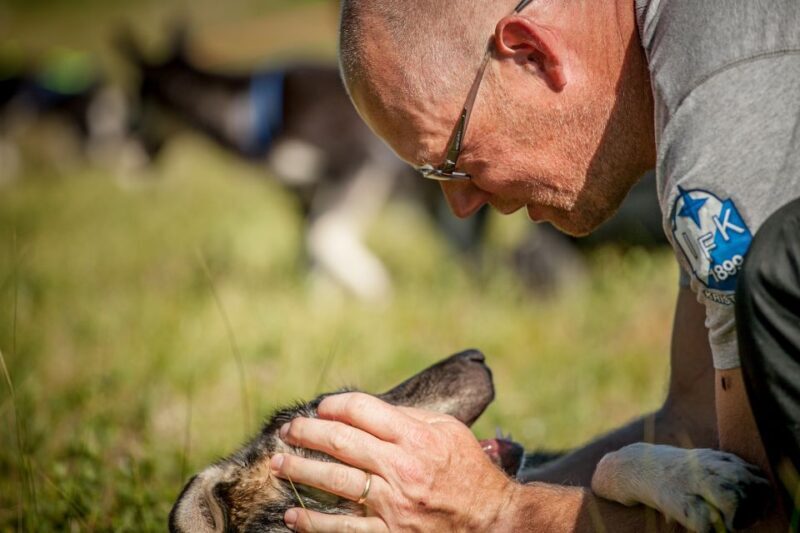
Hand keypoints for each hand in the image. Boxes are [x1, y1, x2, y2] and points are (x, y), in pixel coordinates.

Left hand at [269, 392, 518, 531]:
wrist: (494, 522)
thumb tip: (368, 409)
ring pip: (333, 482)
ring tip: (277, 463)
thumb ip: (410, 417)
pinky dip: (313, 523)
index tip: (320, 408)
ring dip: (299, 470)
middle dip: (307, 433)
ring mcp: (392, 504)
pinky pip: (342, 529)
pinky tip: (292, 516)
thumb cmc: (470, 472)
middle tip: (287, 431)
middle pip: (340, 442)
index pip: (361, 410)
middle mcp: (401, 468)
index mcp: (415, 437)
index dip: (334, 405)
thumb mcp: (449, 431)